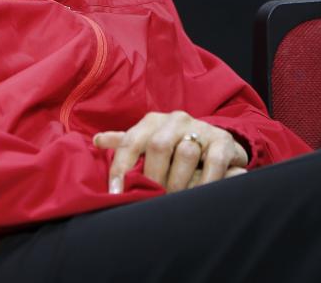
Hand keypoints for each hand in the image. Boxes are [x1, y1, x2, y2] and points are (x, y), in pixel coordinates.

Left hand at [93, 110, 248, 193]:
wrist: (217, 144)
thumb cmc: (175, 148)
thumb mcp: (149, 144)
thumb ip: (125, 144)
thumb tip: (97, 141)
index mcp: (153, 121)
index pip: (131, 141)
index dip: (121, 167)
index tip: (115, 193)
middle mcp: (176, 120)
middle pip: (158, 146)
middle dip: (152, 177)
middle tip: (150, 201)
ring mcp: (201, 128)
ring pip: (186, 153)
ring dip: (178, 182)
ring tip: (173, 200)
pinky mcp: (223, 141)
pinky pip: (214, 161)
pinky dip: (206, 181)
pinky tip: (199, 196)